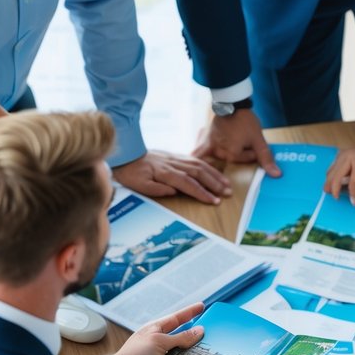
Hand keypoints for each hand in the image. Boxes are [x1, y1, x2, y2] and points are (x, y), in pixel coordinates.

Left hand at [95, 302, 204, 354]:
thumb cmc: (136, 354)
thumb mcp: (159, 342)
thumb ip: (180, 338)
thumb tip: (200, 330)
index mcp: (157, 329)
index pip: (178, 318)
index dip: (190, 312)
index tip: (202, 306)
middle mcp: (160, 342)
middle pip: (182, 336)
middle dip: (195, 335)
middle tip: (213, 333)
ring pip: (181, 353)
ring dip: (193, 354)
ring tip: (211, 354)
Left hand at [112, 150, 231, 203]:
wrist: (126, 153)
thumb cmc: (130, 172)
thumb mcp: (137, 185)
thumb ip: (156, 189)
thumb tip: (174, 192)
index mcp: (165, 172)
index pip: (188, 183)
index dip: (202, 193)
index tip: (214, 201)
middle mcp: (174, 163)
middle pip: (199, 173)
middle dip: (215, 183)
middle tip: (228, 193)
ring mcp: (175, 158)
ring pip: (200, 165)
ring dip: (214, 174)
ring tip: (226, 184)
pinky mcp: (175, 156)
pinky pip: (195, 160)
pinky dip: (207, 166)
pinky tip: (214, 171)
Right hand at [193, 111, 280, 176]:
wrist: (231, 103)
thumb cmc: (245, 121)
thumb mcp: (258, 139)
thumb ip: (265, 157)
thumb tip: (277, 175)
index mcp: (231, 155)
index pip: (245, 160)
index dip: (252, 153)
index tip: (252, 143)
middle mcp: (218, 153)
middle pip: (231, 160)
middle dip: (240, 153)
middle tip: (242, 140)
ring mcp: (209, 147)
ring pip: (214, 160)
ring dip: (219, 158)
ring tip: (227, 146)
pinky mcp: (203, 140)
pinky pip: (199, 153)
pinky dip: (200, 157)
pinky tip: (196, 162)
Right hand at [324, 136, 354, 205]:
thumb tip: (354, 197)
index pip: (353, 181)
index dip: (353, 194)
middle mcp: (348, 155)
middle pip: (337, 176)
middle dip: (336, 189)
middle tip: (338, 199)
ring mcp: (343, 154)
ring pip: (331, 173)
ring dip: (331, 184)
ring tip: (336, 194)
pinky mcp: (340, 156)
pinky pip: (332, 169)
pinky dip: (332, 178)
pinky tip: (336, 186)